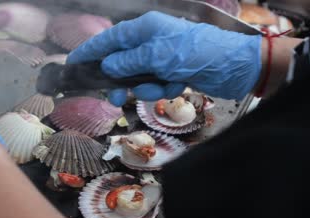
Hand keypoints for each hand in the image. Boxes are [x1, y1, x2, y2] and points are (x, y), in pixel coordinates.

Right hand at [68, 11, 262, 105]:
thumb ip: (130, 61)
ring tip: (164, 87)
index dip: (90, 52)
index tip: (73, 63)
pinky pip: (156, 85)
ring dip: (148, 87)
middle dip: (121, 81)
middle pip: (121, 62)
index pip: (109, 39)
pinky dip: (164, 89)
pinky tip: (178, 85)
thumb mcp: (159, 56)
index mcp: (145, 28)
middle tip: (116, 98)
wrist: (236, 68)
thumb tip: (108, 67)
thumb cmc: (197, 53)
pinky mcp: (172, 72)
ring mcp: (162, 57)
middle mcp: (151, 41)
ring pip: (138, 78)